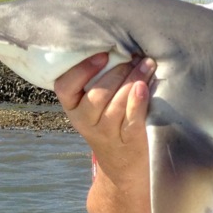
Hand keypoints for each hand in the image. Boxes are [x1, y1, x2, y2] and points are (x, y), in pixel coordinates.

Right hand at [54, 53, 153, 181]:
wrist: (122, 166)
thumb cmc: (109, 124)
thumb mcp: (94, 106)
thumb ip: (99, 81)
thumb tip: (120, 46)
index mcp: (73, 107)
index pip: (65, 86)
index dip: (82, 69)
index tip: (103, 54)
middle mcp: (86, 120)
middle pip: (97, 94)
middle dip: (118, 71)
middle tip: (134, 55)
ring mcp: (107, 132)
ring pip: (116, 104)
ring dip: (133, 80)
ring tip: (147, 64)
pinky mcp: (128, 140)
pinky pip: (132, 119)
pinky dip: (138, 102)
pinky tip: (145, 87)